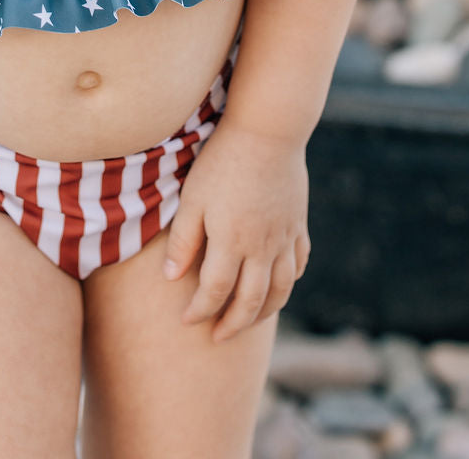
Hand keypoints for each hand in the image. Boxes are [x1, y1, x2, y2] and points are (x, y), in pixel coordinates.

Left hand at [162, 122, 310, 341]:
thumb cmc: (222, 161)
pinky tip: (279, 285)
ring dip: (264, 312)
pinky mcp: (297, 224)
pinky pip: (298, 263)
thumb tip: (170, 278)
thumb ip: (183, 240)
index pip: (215, 292)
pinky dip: (289, 281)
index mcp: (232, 242)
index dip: (200, 311)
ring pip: (280, 290)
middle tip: (218, 337)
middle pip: (251, 302)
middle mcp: (262, 247)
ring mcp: (284, 237)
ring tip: (248, 322)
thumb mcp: (193, 198)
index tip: (186, 320)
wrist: (267, 130)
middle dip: (233, 325)